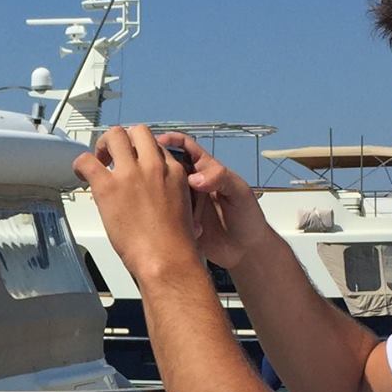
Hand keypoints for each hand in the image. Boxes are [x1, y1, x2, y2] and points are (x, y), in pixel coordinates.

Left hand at [73, 124, 201, 284]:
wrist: (166, 259)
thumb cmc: (174, 244)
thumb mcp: (183, 207)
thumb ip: (169, 192)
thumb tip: (154, 195)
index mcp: (174, 171)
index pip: (156, 146)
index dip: (142, 153)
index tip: (133, 163)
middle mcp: (153, 166)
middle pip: (138, 132)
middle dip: (124, 140)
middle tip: (113, 156)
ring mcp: (130, 174)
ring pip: (115, 135)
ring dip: (104, 145)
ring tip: (98, 162)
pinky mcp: (109, 187)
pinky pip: (86, 161)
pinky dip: (80, 164)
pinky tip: (81, 174)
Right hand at [154, 131, 271, 269]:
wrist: (246, 251)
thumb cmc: (248, 217)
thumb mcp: (240, 192)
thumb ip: (221, 178)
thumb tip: (195, 179)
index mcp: (206, 171)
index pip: (186, 148)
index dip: (172, 140)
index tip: (158, 140)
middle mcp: (191, 185)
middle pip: (167, 167)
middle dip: (154, 164)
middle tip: (144, 168)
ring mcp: (183, 204)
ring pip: (161, 191)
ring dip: (155, 192)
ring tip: (150, 196)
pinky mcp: (178, 222)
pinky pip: (164, 215)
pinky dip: (160, 216)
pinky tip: (159, 219)